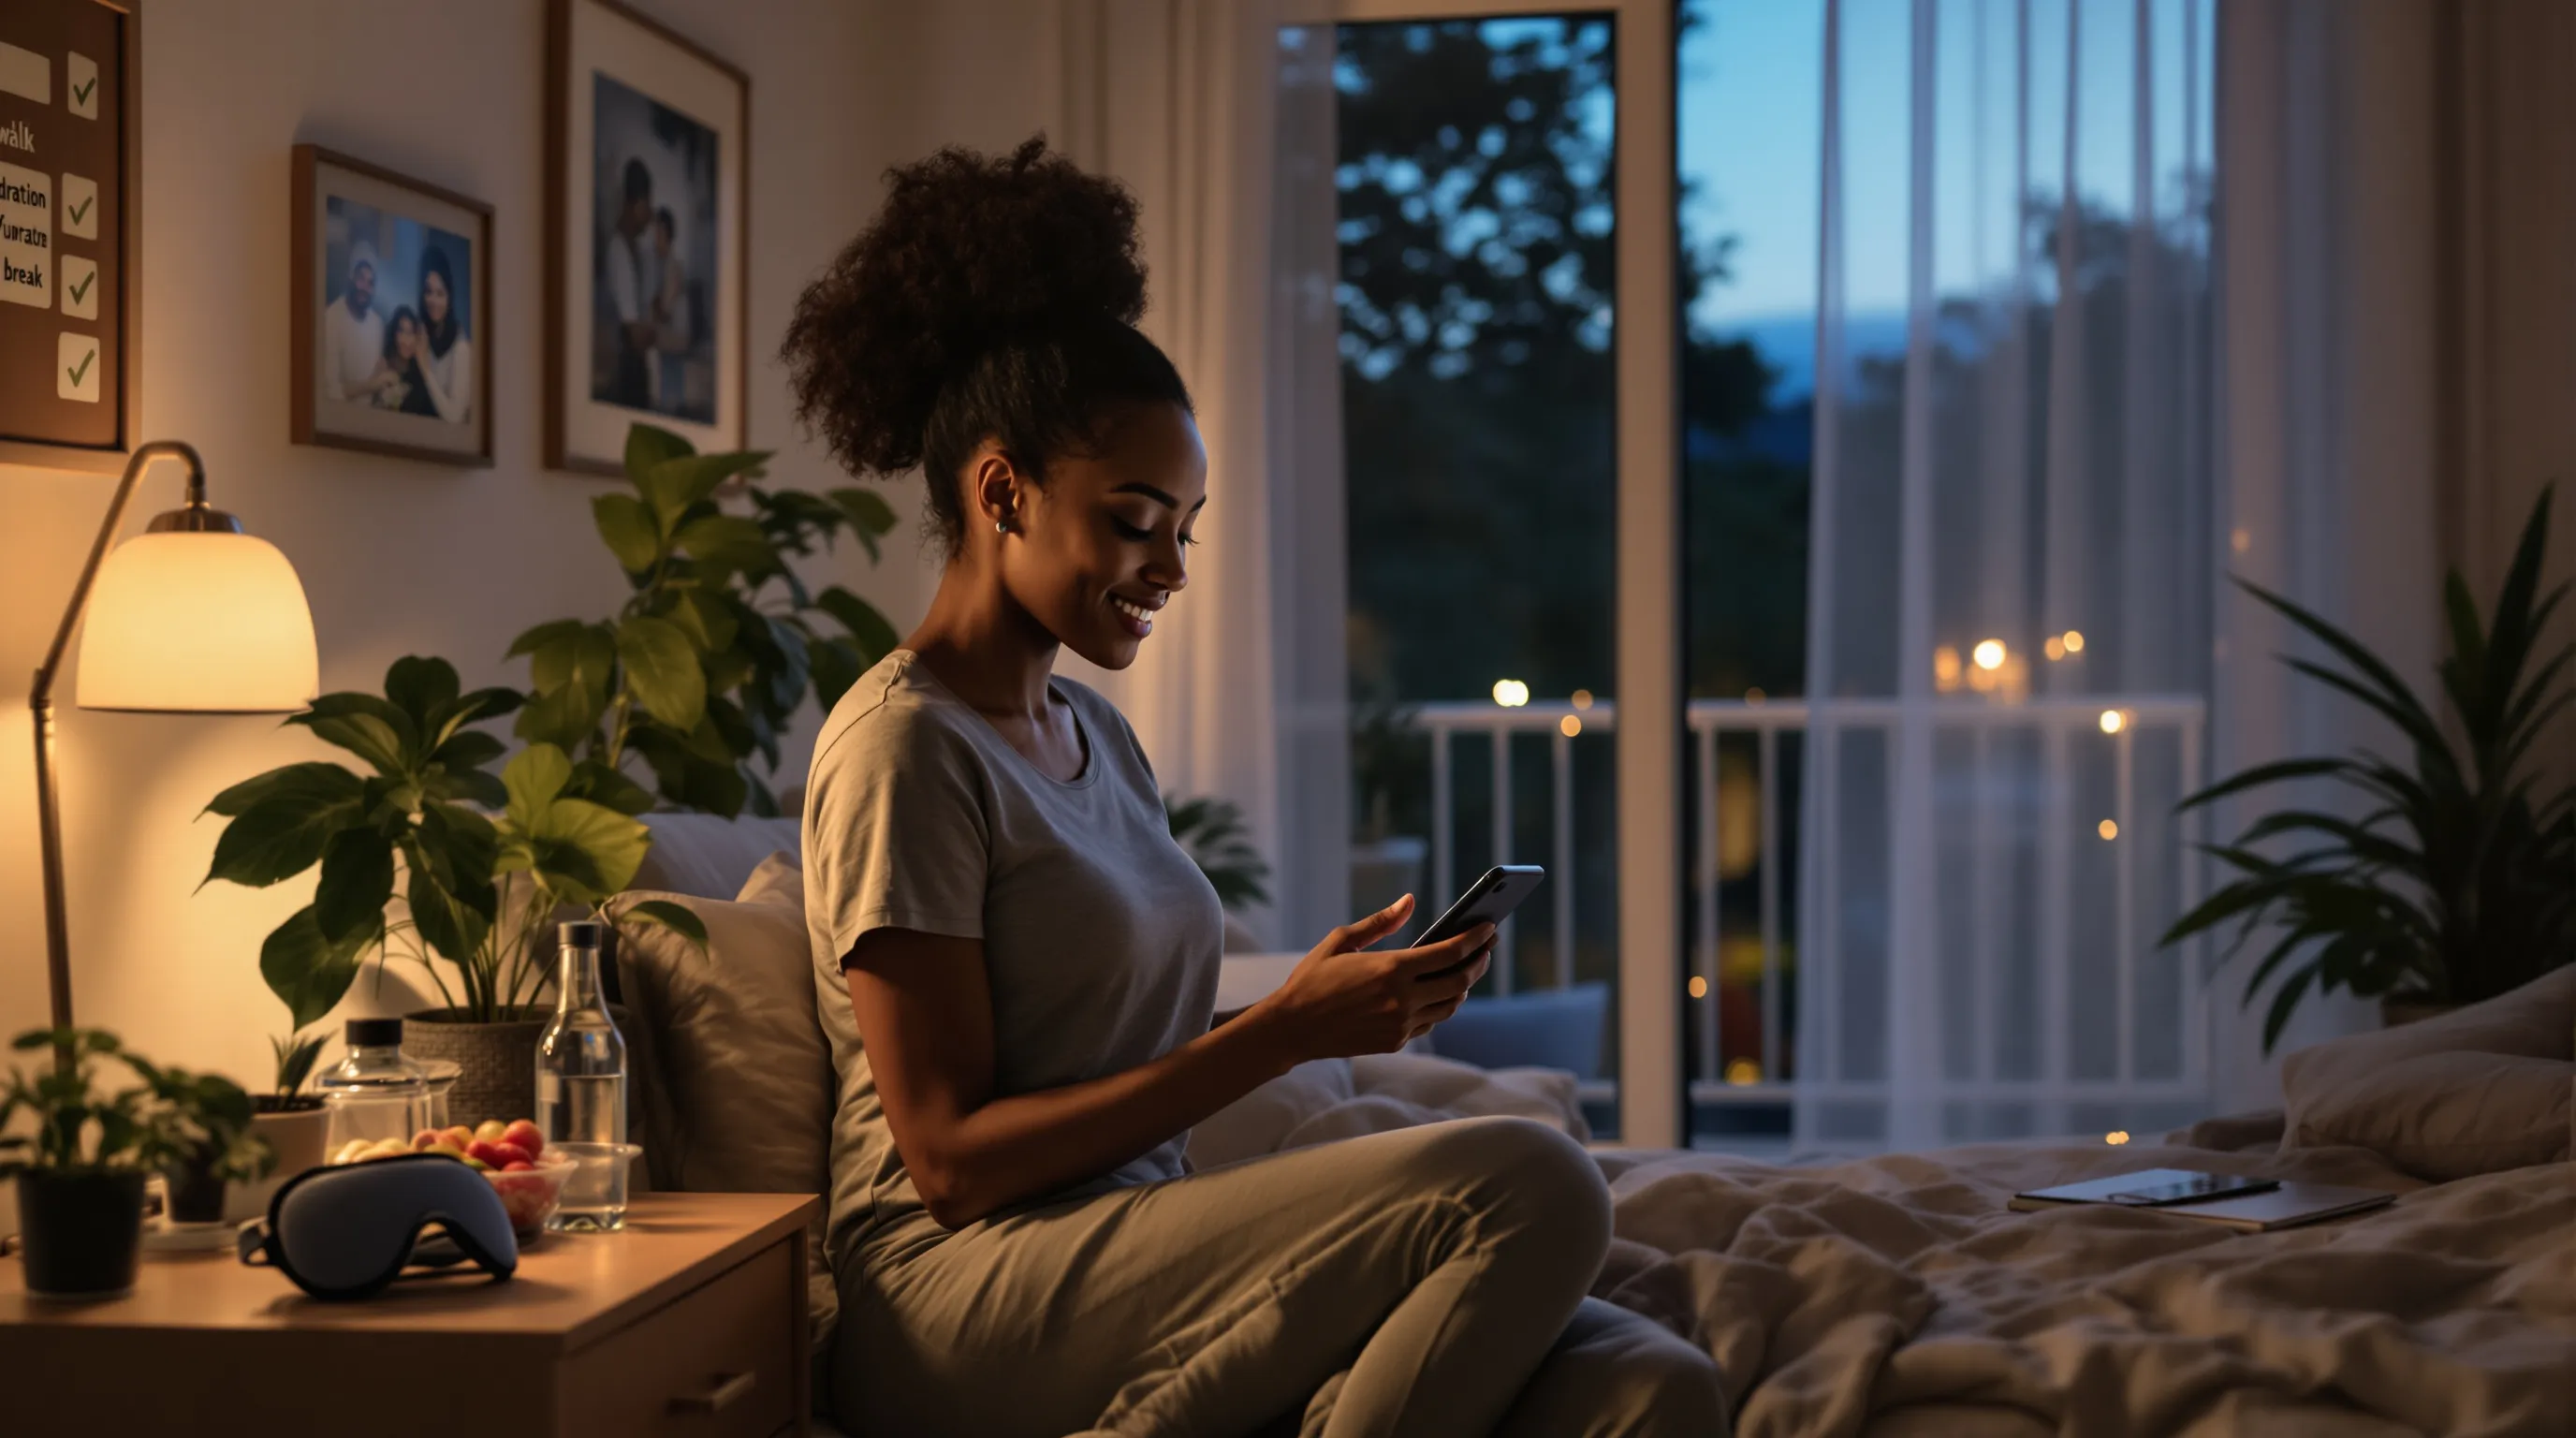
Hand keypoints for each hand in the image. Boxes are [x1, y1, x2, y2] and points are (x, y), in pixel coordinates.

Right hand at [1249, 895, 1493, 1064]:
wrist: (1291, 1028)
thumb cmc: (1312, 979)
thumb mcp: (1341, 941)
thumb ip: (1380, 922)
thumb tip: (1409, 901)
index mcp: (1390, 968)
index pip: (1449, 953)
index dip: (1475, 940)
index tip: (1490, 928)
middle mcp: (1400, 999)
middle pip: (1460, 981)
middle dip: (1480, 962)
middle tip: (1487, 948)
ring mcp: (1400, 1024)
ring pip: (1450, 1005)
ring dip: (1464, 986)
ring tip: (1467, 968)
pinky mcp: (1395, 1042)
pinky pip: (1430, 1022)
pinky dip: (1441, 1005)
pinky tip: (1439, 991)